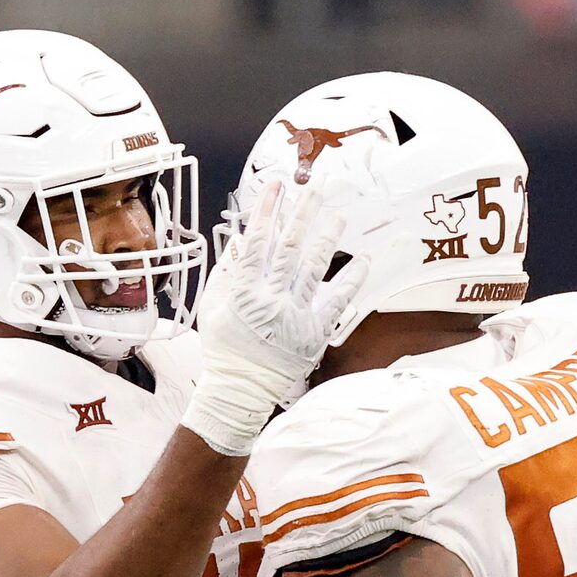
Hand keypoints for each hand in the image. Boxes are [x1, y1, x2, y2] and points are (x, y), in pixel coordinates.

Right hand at [184, 182, 366, 454]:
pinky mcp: (315, 331)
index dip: (266, 210)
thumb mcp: (213, 307)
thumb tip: (240, 238)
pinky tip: (364, 260)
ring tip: (339, 213)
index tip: (276, 186)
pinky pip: (338, 301)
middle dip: (302, 213)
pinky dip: (351, 279)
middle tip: (315, 187)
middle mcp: (270, 298)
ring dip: (327, 237)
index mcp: (242, 289)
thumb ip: (227, 271)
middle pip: (289, 246)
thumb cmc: (225, 348)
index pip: (256, 240)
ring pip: (314, 267)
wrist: (242, 389)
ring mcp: (294, 314)